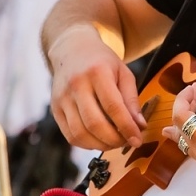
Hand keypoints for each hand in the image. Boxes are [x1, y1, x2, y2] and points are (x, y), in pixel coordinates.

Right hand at [48, 25, 146, 149]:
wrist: (72, 51)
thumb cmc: (102, 63)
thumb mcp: (123, 73)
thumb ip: (131, 100)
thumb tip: (140, 126)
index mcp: (96, 72)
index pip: (113, 106)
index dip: (127, 127)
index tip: (137, 139)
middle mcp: (76, 85)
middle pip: (94, 123)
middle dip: (114, 140)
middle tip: (126, 142)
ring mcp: (62, 98)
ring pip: (80, 133)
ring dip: (100, 145)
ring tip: (114, 142)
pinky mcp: (55, 109)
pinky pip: (70, 135)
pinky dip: (87, 144)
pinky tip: (99, 140)